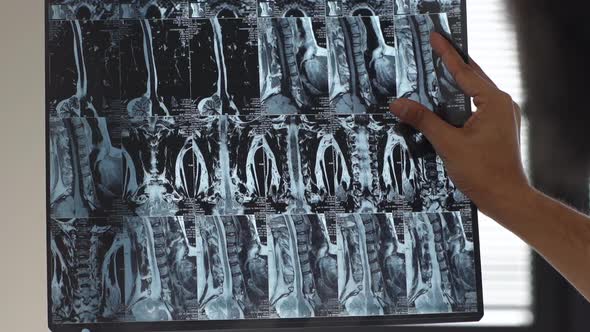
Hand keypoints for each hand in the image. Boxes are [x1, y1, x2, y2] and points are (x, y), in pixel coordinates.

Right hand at [389, 32, 529, 217]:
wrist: (506, 198)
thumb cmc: (484, 173)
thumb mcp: (448, 143)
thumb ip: (423, 120)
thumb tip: (398, 104)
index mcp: (493, 102)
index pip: (464, 71)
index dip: (446, 54)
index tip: (435, 37)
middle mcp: (501, 104)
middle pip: (471, 77)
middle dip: (451, 64)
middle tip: (433, 48)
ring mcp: (501, 116)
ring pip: (473, 93)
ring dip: (454, 84)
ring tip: (435, 72)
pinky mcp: (497, 128)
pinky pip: (475, 107)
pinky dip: (459, 102)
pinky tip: (444, 104)